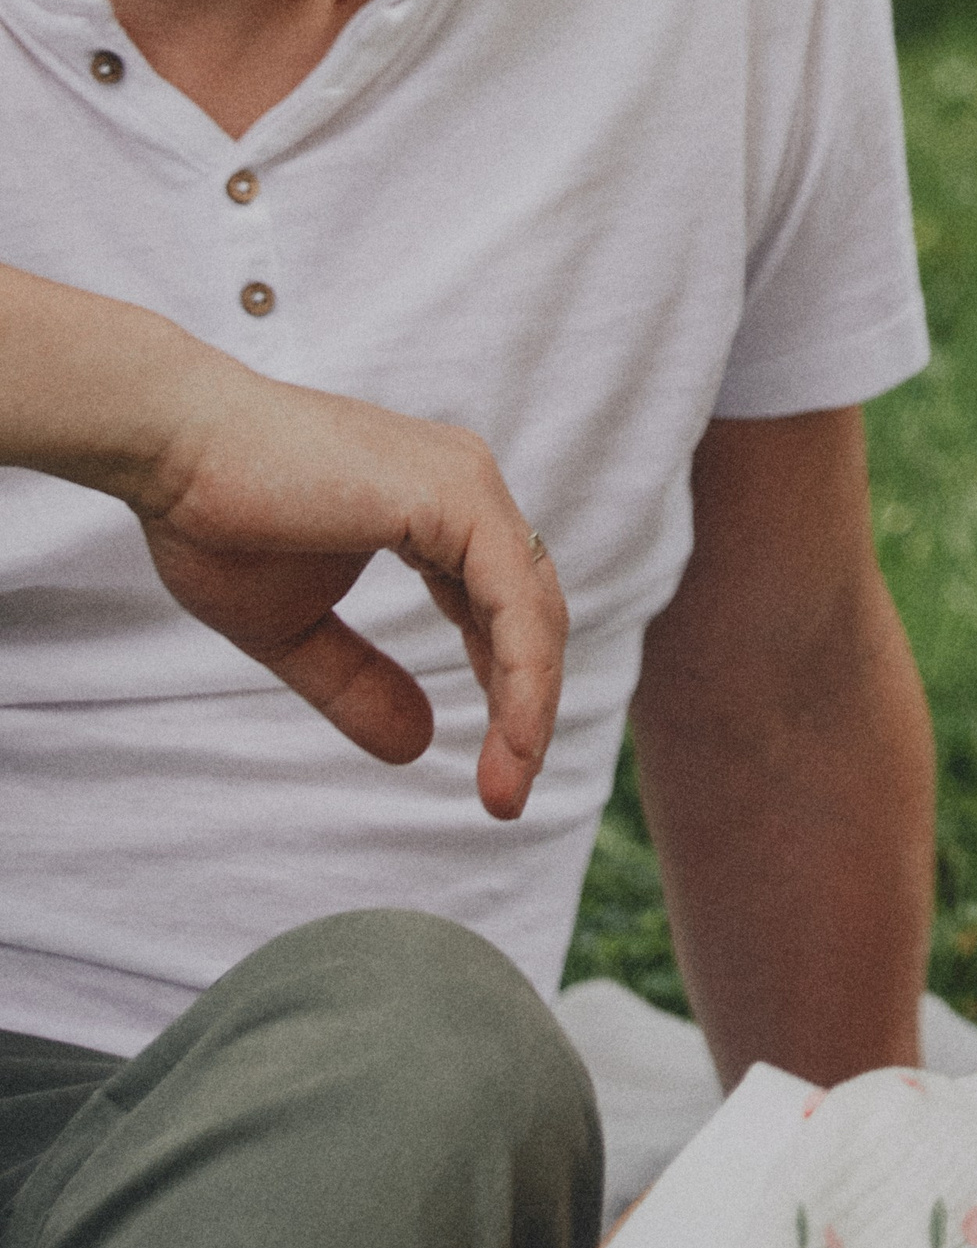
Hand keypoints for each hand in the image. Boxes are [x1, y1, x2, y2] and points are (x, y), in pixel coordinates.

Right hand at [130, 353, 566, 818]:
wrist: (172, 453)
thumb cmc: (218, 519)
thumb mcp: (296, 629)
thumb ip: (358, 681)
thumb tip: (421, 747)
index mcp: (440, 510)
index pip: (502, 610)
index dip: (507, 690)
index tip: (496, 772)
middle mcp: (467, 488)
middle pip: (531, 615)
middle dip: (527, 709)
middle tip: (506, 794)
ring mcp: (468, 485)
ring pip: (534, 612)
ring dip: (530, 706)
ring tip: (508, 786)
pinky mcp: (456, 495)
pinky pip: (513, 599)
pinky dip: (523, 672)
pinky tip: (514, 733)